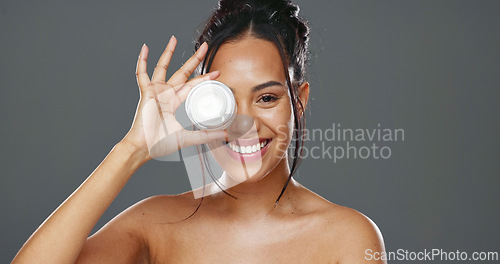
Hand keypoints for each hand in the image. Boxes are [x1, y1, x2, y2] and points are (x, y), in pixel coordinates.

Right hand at [122, 36, 226, 160]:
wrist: (144, 147)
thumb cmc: (161, 143)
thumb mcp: (189, 137)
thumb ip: (208, 135)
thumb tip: (227, 135)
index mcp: (177, 102)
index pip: (194, 85)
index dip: (205, 78)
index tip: (217, 72)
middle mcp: (167, 94)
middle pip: (183, 72)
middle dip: (194, 59)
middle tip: (205, 47)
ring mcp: (156, 92)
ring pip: (163, 67)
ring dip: (168, 53)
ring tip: (174, 39)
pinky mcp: (145, 92)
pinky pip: (142, 74)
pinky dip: (143, 61)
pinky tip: (145, 49)